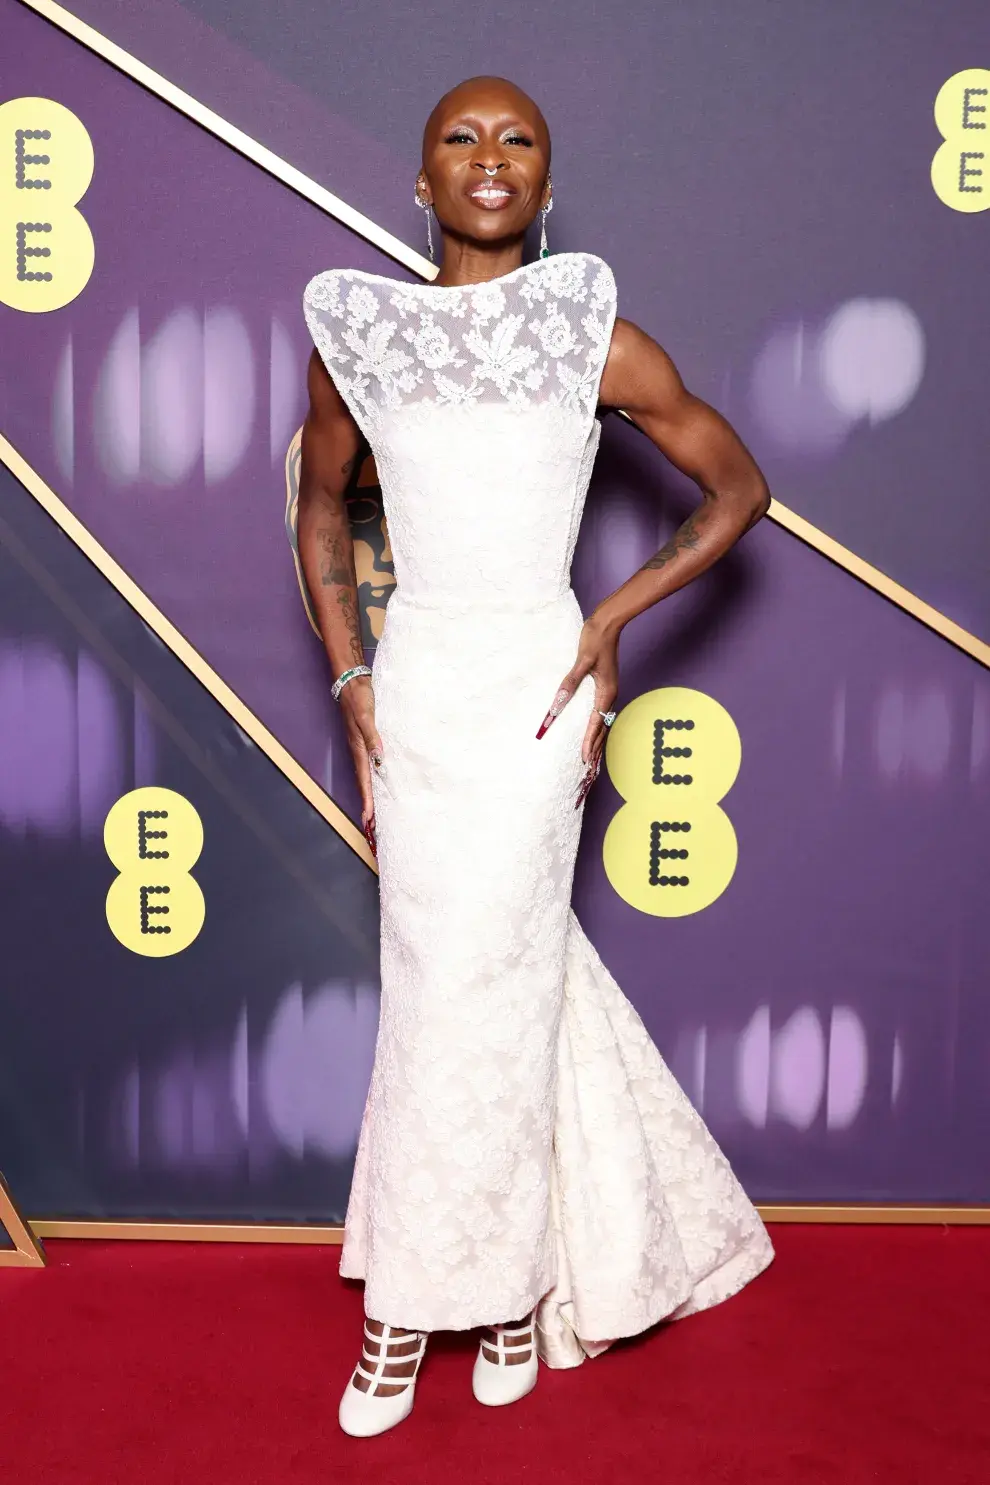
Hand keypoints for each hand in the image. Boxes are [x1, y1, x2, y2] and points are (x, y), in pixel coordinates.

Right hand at [339, 675, 382, 855]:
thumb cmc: (358, 696)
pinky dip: (373, 774)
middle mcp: (359, 749)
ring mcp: (361, 744)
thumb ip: (373, 736)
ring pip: (366, 773)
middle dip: (368, 802)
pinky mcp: (366, 737)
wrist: (352, 680)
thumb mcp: (366, 715)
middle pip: (364, 781)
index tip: (369, 819)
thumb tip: (379, 758)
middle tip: (372, 823)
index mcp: (358, 747)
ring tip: (375, 808)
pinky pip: (370, 762)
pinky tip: (381, 777)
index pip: (364, 779)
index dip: (367, 799)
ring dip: (370, 791)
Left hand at [535, 613, 618, 808]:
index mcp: (606, 692)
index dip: (589, 742)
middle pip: (603, 727)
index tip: (585, 759)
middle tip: (588, 766)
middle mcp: (610, 694)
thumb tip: (558, 702)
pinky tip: (594, 731)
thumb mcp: (581, 661)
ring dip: (598, 739)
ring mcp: (609, 690)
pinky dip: (598, 726)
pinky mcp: (606, 686)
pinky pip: (602, 712)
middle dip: (595, 747)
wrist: (608, 623)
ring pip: (604, 721)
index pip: (596, 724)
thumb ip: (570, 683)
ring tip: (592, 756)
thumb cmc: (595, 639)